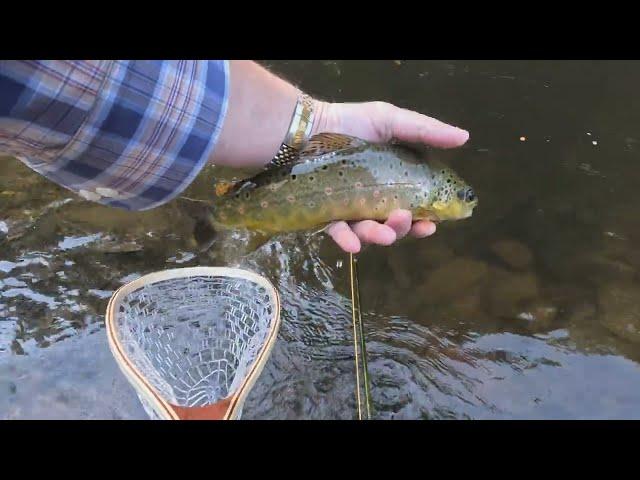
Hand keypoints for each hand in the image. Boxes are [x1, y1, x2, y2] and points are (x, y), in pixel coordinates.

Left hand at [312, 101, 469, 252]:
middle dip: (404, 228)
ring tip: (385, 233)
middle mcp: (374, 200)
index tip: (433, 224)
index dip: (425, 219)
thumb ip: (426, 131)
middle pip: (394, 224)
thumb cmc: (350, 123)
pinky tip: (353, 243)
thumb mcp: (391, 121)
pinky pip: (338, 233)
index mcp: (394, 182)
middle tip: (406, 219)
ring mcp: (350, 210)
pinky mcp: (327, 215)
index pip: (415, 207)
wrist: (306, 127)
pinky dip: (347, 240)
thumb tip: (465, 137)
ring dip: (380, 236)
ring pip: (369, 233)